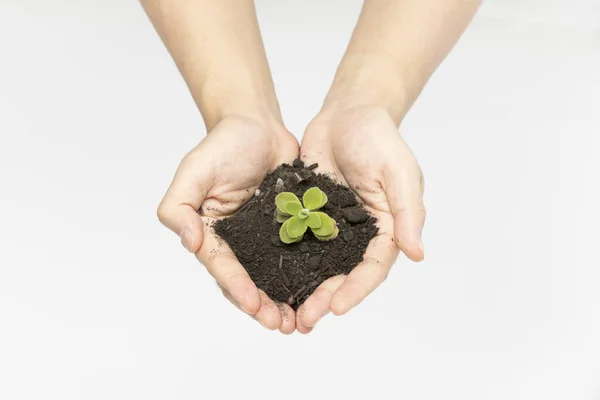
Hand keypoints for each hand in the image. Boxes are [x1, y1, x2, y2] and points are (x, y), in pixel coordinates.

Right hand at [157, 116, 299, 333]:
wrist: (258, 125)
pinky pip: (298, 256)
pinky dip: (306, 276)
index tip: (254, 304)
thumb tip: (191, 244)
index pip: (223, 266)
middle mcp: (239, 242)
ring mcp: (266, 238)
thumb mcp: (194, 171)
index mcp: (213, 234)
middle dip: (262, 306)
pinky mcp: (291, 228)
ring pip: (274, 276)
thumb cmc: (223, 145)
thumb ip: (179, 206)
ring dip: (284, 300)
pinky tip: (319, 292)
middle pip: (248, 281)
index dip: (237, 287)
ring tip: (299, 321)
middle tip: (281, 325)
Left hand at [297, 106, 425, 332]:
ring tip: (288, 311)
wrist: (347, 113)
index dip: (357, 289)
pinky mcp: (310, 214)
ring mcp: (333, 226)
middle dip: (327, 298)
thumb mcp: (398, 172)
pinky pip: (299, 243)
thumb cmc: (379, 138)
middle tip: (306, 320)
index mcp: (386, 228)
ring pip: (320, 265)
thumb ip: (408, 212)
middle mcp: (359, 234)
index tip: (338, 307)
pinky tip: (271, 279)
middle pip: (344, 274)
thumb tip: (417, 254)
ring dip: (306, 289)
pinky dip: (289, 263)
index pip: (374, 267)